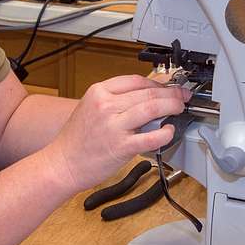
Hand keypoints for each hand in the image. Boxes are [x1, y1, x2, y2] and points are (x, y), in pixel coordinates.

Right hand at [42, 74, 189, 193]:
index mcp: (99, 92)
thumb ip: (116, 100)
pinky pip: (150, 137)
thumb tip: (145, 96)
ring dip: (172, 106)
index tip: (168, 86)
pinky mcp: (121, 146)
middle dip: (171, 93)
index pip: (136, 80)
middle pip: (148, 92)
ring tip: (179, 109)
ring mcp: (114, 126)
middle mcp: (106, 106)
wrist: (62, 163)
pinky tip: (169, 132)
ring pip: (152, 108)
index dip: (157, 82)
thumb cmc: (76, 140)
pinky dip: (165, 133)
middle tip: (182, 96)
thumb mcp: (91, 108)